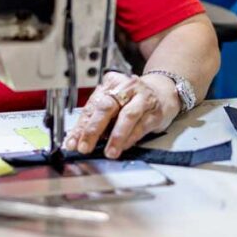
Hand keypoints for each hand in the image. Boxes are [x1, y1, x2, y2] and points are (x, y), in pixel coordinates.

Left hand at [63, 71, 181, 158]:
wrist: (163, 92)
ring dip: (116, 136)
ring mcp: (142, 98)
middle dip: (93, 129)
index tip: (73, 143)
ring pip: (127, 116)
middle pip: (106, 108)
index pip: (91, 107)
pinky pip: (142, 125)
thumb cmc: (133, 100)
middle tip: (85, 147)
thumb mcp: (113, 105)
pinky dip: (131, 138)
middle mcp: (126, 88)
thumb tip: (78, 140)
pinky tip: (124, 146)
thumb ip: (96, 120)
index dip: (81, 127)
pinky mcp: (155, 111)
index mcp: (110, 84)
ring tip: (109, 152)